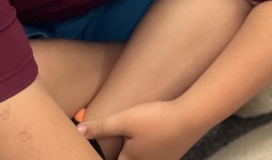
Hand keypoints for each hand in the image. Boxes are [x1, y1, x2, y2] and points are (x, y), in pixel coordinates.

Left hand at [77, 101, 198, 159]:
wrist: (192, 116)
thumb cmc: (157, 119)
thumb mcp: (126, 119)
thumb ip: (102, 126)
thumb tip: (79, 131)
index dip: (104, 157)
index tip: (98, 152)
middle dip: (122, 153)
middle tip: (115, 143)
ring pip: (144, 157)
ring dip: (136, 151)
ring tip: (132, 139)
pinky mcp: (174, 153)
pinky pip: (156, 154)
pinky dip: (150, 148)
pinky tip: (151, 137)